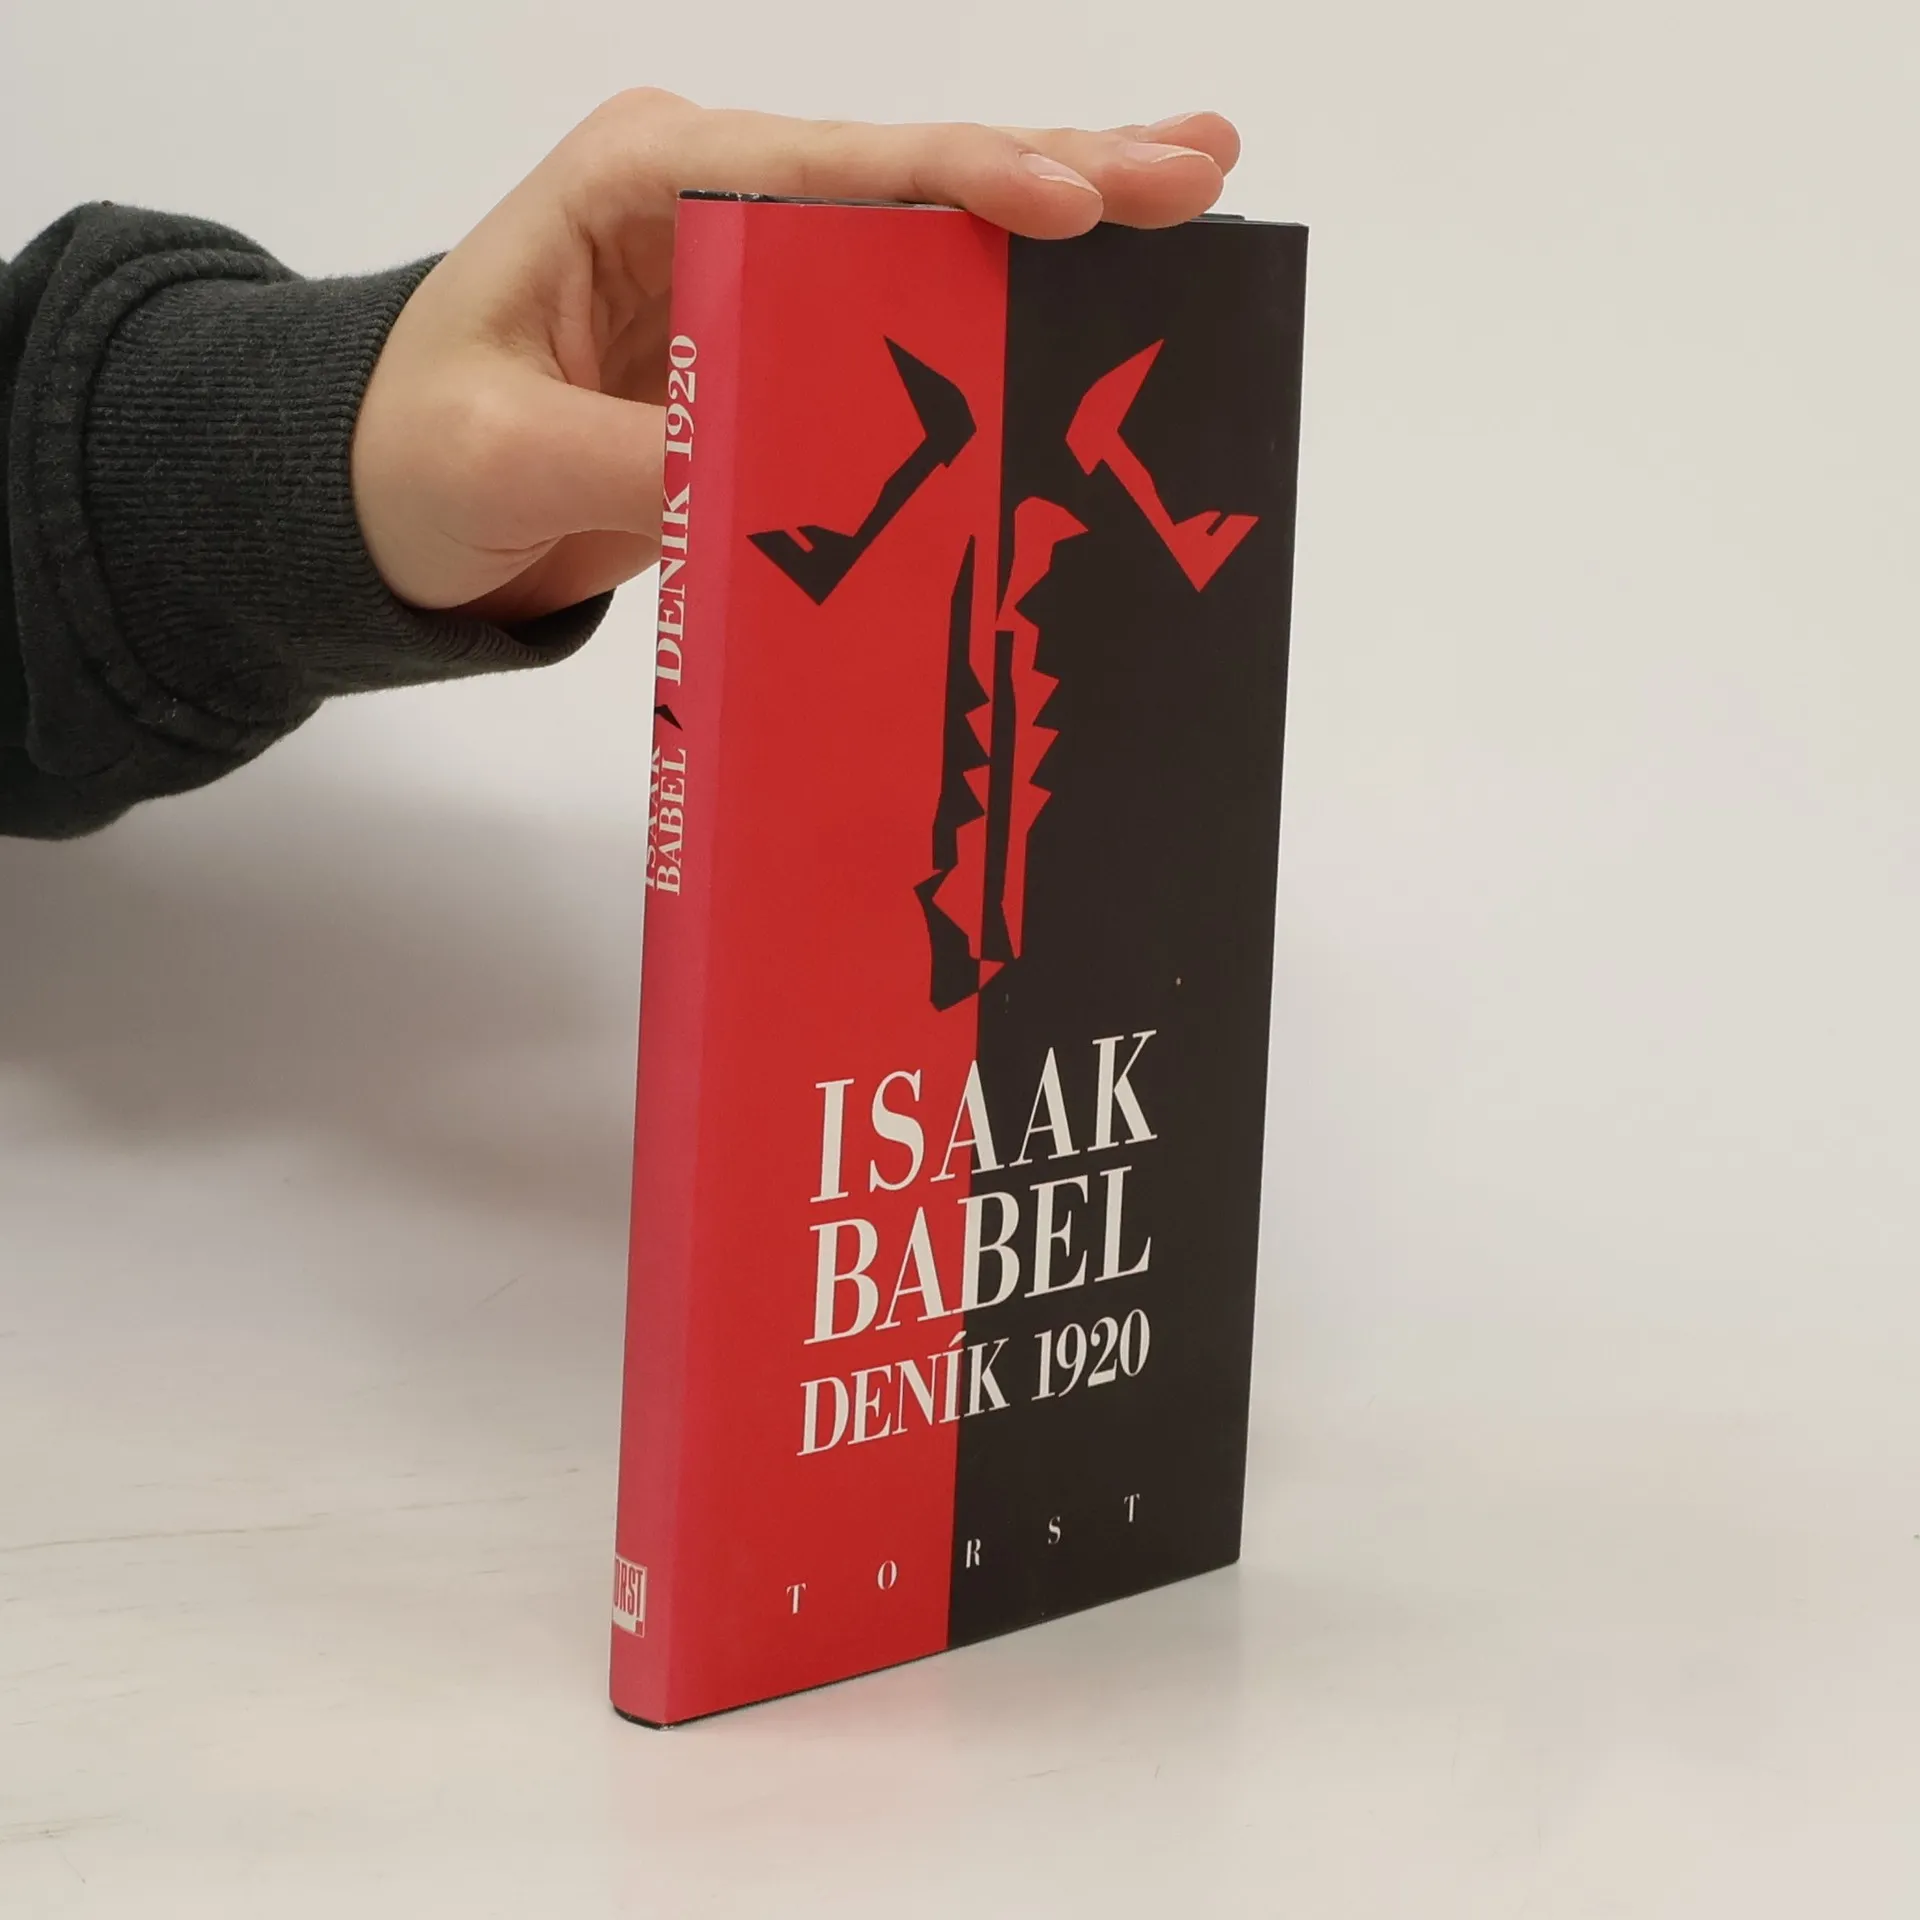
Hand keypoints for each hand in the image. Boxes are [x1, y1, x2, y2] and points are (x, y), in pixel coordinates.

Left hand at [350, 91, 1239, 624]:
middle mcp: (717, 198)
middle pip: (910, 176)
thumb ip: (640, 457)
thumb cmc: (410, 450)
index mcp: (645, 180)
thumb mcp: (501, 455)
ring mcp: (757, 267)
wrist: (390, 500)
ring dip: (1061, 218)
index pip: (828, 167)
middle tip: (1200, 167)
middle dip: (1056, 169)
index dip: (958, 182)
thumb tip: (783, 486)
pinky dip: (1004, 310)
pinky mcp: (778, 345)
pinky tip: (1093, 297)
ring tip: (1194, 189)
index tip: (1069, 205)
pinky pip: (907, 321)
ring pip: (930, 233)